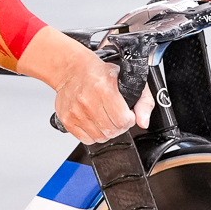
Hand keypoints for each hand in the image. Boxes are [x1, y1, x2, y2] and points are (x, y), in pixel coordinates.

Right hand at [17, 29, 151, 143]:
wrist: (72, 69)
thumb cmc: (98, 73)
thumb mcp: (127, 79)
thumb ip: (143, 101)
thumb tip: (143, 122)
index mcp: (104, 88)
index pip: (123, 120)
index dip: (129, 120)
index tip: (127, 114)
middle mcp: (87, 100)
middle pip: (112, 131)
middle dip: (119, 126)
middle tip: (117, 116)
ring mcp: (75, 111)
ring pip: (100, 137)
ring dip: (107, 132)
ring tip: (105, 119)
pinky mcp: (67, 119)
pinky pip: (86, 139)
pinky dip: (93, 135)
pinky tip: (95, 122)